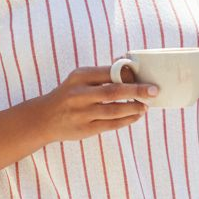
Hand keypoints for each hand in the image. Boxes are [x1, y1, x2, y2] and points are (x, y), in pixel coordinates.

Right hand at [38, 66, 157, 142]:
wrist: (44, 118)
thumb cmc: (68, 95)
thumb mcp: (78, 79)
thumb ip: (101, 75)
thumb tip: (130, 69)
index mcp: (80, 76)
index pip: (109, 72)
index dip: (130, 75)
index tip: (146, 76)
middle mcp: (80, 94)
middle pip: (114, 91)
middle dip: (137, 91)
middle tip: (154, 91)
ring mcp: (82, 113)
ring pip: (114, 110)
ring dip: (134, 108)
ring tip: (145, 106)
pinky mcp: (85, 129)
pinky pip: (111, 125)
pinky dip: (126, 120)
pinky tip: (136, 116)